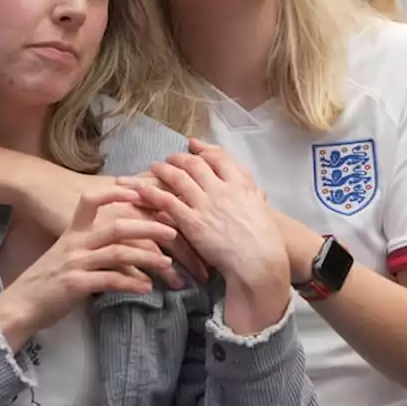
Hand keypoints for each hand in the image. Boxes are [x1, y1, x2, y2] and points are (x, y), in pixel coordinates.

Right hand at [0, 188, 177, 342]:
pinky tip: (147, 287)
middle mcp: (75, 242)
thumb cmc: (47, 279)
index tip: (138, 191)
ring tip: (167, 265)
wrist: (20, 305)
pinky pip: (111, 280)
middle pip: (117, 227)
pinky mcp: (76, 284)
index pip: (91, 201)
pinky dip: (132, 283)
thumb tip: (123, 239)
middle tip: (173, 231)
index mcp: (73, 231)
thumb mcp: (67, 254)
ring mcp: (75, 262)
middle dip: (148, 227)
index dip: (114, 193)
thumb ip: (90, 244)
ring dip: (147, 258)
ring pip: (118, 253)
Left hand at [123, 140, 288, 289]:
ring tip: (153, 167)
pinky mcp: (192, 222)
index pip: (219, 157)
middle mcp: (221, 189)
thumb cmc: (264, 238)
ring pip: (179, 178)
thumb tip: (254, 188)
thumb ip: (254, 192)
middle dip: (180, 158)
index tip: (193, 144)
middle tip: (170, 157)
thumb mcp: (262, 207)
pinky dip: (153, 193)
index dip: (203, 148)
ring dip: (163, 169)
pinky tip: (142, 189)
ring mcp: (205, 204)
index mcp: (240, 183)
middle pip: (195, 164)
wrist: (258, 260)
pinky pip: (168, 202)